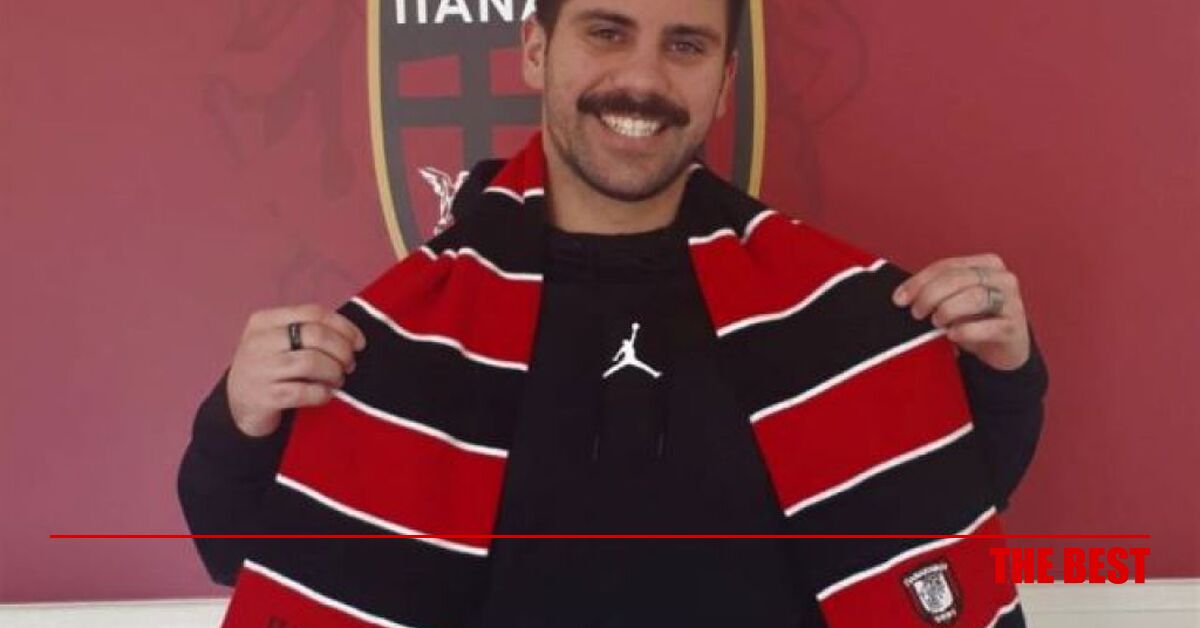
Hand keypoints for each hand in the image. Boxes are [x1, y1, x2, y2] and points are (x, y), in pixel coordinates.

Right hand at [226, 304, 366, 436]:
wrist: (239, 405)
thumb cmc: (269, 369)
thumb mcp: (278, 342)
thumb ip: (307, 332)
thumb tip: (353, 337)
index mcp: (264, 321)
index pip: (313, 312)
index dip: (343, 326)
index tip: (359, 342)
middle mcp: (259, 341)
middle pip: (316, 335)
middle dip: (342, 351)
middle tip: (349, 365)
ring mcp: (260, 369)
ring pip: (312, 362)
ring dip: (334, 372)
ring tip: (337, 380)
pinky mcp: (265, 397)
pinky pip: (305, 392)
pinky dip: (323, 393)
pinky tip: (325, 394)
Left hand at [892, 254, 1030, 370]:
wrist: (1005, 349)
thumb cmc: (976, 320)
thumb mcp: (956, 300)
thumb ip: (936, 291)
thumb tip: (902, 296)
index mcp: (986, 264)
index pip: (947, 266)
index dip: (919, 281)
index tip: (899, 298)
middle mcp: (1002, 278)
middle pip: (958, 279)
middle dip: (930, 295)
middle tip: (917, 312)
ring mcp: (1011, 302)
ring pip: (973, 297)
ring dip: (947, 310)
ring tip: (936, 322)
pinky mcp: (1013, 327)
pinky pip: (987, 326)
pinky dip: (965, 331)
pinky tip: (952, 335)